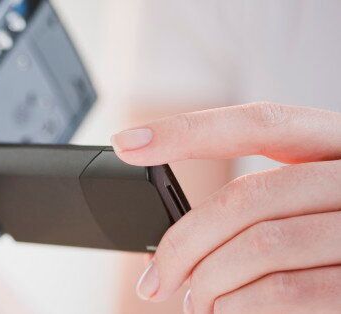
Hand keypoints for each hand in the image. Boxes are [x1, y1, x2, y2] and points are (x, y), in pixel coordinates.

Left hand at [111, 103, 340, 313]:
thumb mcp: (318, 199)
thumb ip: (267, 202)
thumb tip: (184, 232)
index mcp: (340, 145)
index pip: (257, 123)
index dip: (187, 130)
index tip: (127, 141)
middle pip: (247, 196)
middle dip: (184, 242)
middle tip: (157, 278)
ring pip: (261, 246)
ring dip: (209, 279)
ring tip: (194, 299)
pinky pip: (288, 290)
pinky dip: (240, 305)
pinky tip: (225, 310)